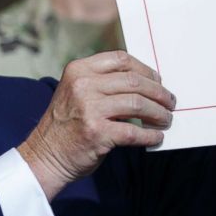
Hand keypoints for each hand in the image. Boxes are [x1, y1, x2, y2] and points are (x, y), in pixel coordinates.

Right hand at [18, 51, 175, 199]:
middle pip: (134, 81)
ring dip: (158, 113)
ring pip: (138, 104)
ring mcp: (89, 109)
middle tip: (169, 102)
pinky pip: (135, 132)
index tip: (157, 81)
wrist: (45, 156)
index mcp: (78, 70)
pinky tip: (156, 137)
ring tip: (166, 119)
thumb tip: (145, 83)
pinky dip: (150, 135)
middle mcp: (83, 85)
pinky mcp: (97, 133)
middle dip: (158, 93)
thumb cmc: (66, 125)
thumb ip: (102, 83)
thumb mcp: (76, 92)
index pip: (121, 60)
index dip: (145, 70)